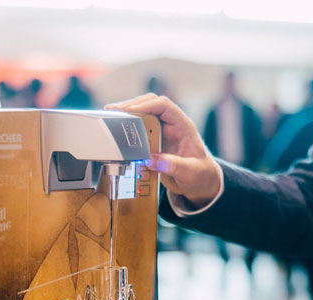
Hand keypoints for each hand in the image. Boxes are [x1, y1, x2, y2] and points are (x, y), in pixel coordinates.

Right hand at [106, 93, 221, 208]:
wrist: (201, 182)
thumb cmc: (200, 175)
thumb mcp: (190, 173)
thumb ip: (173, 166)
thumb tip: (151, 160)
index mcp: (183, 127)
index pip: (164, 106)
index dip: (147, 105)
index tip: (130, 112)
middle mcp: (172, 124)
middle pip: (151, 104)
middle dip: (132, 105)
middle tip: (113, 111)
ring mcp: (163, 131)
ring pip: (144, 112)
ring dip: (127, 112)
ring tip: (111, 115)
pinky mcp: (155, 139)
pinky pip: (140, 126)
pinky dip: (128, 124)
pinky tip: (117, 126)